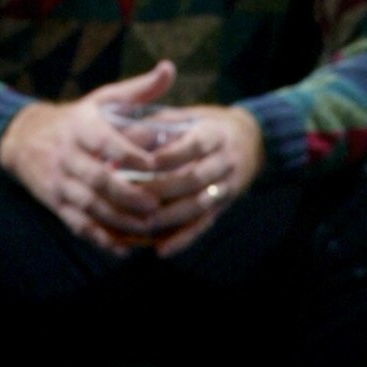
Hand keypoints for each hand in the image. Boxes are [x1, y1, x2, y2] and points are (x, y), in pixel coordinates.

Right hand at [0, 60, 179, 252]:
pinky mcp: (55, 203)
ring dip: (119, 221)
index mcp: (81, 127)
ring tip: (147, 228)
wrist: (23, 138)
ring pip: (89, 206)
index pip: (105, 141)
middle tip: (155, 205)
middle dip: (127, 195)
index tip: (155, 165)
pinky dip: (100, 239)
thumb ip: (138, 89)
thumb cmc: (77, 118)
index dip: (129, 154)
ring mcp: (59, 182)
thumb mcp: (102, 99)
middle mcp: (67, 155)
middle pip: (97, 179)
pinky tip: (123, 248)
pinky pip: (78, 225)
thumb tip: (169, 68)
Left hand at [127, 103, 266, 255]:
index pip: (193, 146)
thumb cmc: (202, 125)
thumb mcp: (182, 117)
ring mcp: (226, 188)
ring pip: (198, 207)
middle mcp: (224, 162)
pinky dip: (182, 240)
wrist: (250, 141)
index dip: (169, 156)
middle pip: (195, 179)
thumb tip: (115, 140)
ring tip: (140, 222)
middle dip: (163, 189)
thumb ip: (152, 126)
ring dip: (169, 217)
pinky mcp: (222, 208)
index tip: (142, 163)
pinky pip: (203, 226)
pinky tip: (161, 249)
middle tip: (131, 195)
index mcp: (214, 134)